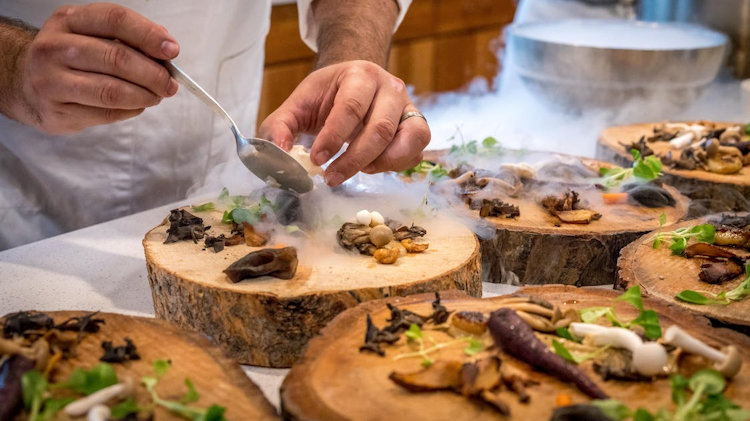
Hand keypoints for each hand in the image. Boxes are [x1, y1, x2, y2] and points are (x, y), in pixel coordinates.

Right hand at [17, 3, 178, 133]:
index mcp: (68, 21)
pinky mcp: (56, 111)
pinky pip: (106, 113)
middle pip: (117, 58)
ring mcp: (51, 81)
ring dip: (144, 96)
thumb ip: (127, 38)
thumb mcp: (91, 35)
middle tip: (170, 84)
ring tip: (157, 96)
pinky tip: (137, 105)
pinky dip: (131, 110)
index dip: (148, 35)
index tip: (172, 51)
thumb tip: (166, 50)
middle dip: (153, 74)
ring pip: (112, 91)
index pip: (115, 20)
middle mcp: (54, 48)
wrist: (25, 82)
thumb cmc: (71, 57)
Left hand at [259, 60, 429, 185]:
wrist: (355, 84)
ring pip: (408, 140)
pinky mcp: (417, 126)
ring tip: (357, 171)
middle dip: (354, 159)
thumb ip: (279, 127)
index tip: (316, 160)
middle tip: (331, 178)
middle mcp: (390, 87)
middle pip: (380, 128)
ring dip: (380, 164)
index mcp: (359, 75)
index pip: (350, 107)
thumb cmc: (326, 97)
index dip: (333, 137)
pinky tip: (372, 166)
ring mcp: (408, 107)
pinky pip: (416, 152)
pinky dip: (396, 165)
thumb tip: (278, 155)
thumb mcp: (298, 105)